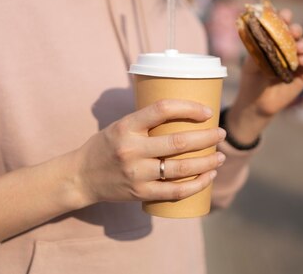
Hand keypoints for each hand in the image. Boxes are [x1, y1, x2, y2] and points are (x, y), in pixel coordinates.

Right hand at [74, 100, 225, 205]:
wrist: (81, 176)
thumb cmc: (106, 146)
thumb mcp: (120, 125)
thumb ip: (146, 121)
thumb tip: (183, 111)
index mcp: (126, 126)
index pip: (162, 110)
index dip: (189, 108)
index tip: (207, 112)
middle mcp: (132, 149)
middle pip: (178, 142)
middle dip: (207, 138)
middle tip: (220, 134)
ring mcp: (137, 174)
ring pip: (181, 168)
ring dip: (207, 162)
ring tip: (220, 156)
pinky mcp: (140, 193)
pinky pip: (175, 191)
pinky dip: (196, 185)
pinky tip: (208, 177)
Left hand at [226, 9, 302, 142]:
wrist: (256, 102)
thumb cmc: (252, 79)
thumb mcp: (250, 63)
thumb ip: (257, 51)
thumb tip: (263, 38)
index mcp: (275, 39)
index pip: (282, 22)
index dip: (284, 16)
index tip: (282, 15)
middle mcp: (289, 46)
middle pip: (298, 30)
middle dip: (296, 28)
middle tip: (291, 32)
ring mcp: (299, 58)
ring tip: (298, 48)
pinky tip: (300, 61)